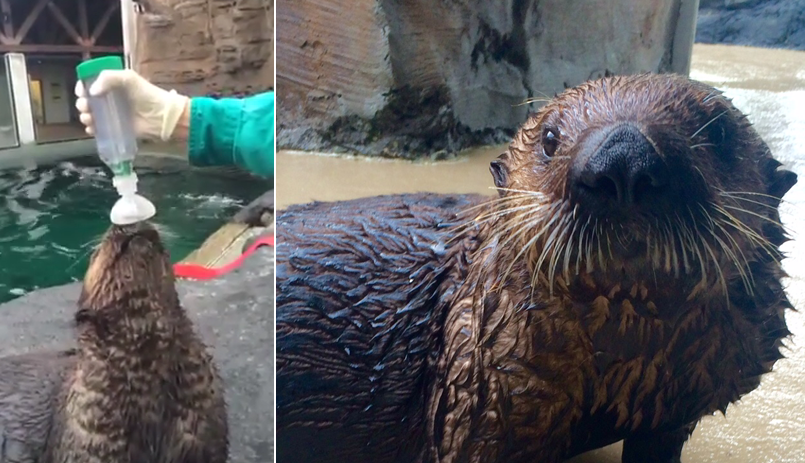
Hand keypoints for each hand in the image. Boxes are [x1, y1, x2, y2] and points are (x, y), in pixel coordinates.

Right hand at [74, 69, 189, 141]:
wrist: (162, 117)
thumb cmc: (147, 95)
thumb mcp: (128, 78)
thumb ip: (108, 78)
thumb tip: (91, 91)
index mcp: (112, 84)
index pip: (90, 84)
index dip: (82, 87)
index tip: (82, 92)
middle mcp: (110, 98)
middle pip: (88, 100)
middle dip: (82, 104)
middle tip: (86, 107)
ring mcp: (113, 114)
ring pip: (91, 115)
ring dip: (85, 117)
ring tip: (90, 119)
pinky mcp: (116, 128)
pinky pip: (99, 129)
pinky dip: (92, 130)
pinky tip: (93, 129)